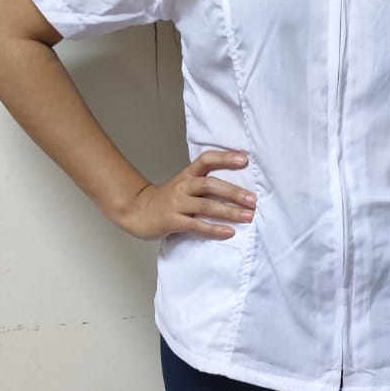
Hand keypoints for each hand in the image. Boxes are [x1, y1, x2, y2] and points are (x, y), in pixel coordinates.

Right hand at [112, 149, 256, 240]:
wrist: (136, 211)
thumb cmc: (166, 200)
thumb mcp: (183, 185)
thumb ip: (204, 184)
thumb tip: (239, 189)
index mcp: (187, 175)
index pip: (206, 160)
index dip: (225, 158)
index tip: (245, 159)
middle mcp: (183, 186)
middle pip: (210, 185)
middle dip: (234, 192)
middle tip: (253, 200)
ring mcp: (176, 204)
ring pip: (206, 206)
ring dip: (229, 212)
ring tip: (248, 216)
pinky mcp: (172, 221)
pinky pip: (196, 225)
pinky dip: (214, 229)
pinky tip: (229, 232)